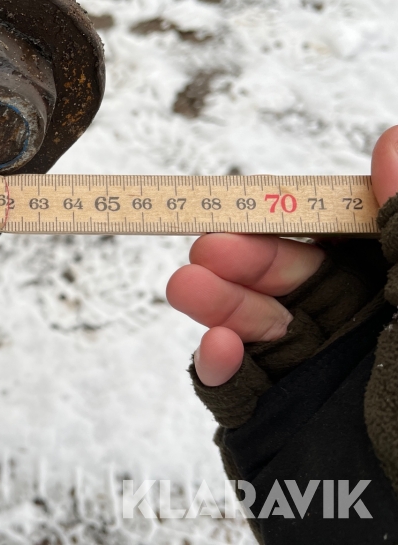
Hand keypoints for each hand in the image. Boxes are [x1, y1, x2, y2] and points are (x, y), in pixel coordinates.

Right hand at [166, 126, 397, 386]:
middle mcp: (354, 332)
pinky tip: (219, 348)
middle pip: (288, 278)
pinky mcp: (276, 421)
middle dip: (244, 257)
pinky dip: (218, 369)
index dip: (295, 217)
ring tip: (187, 287)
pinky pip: (237, 390)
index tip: (256, 195)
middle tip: (209, 245)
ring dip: (216, 303)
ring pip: (253, 327)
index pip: (341, 241)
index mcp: (392, 297)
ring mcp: (314, 379)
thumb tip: (393, 142)